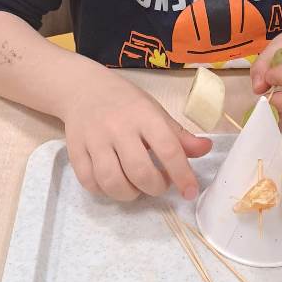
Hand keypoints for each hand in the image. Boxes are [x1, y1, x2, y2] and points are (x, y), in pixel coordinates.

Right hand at [61, 66, 211, 202]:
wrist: (83, 88)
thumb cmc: (126, 102)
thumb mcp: (155, 111)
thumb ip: (179, 135)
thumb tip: (206, 149)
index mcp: (144, 115)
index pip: (168, 149)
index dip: (182, 175)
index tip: (190, 192)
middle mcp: (118, 127)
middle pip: (139, 171)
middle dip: (155, 187)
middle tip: (158, 184)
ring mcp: (94, 139)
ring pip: (112, 181)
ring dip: (129, 193)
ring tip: (136, 187)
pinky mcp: (75, 150)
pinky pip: (89, 182)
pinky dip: (104, 191)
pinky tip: (114, 184)